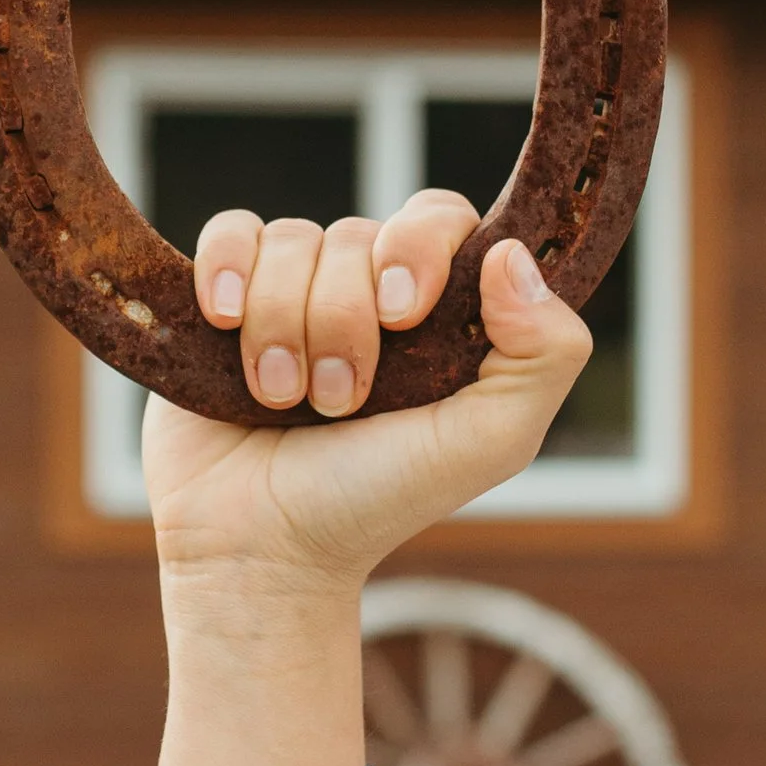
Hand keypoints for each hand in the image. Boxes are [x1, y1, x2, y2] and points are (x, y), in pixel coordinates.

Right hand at [141, 190, 593, 594]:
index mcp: (438, 310)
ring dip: (284, 326)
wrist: (263, 546)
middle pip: (358, 233)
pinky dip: (226, 269)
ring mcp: (293, 290)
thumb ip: (545, 355)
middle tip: (341, 397)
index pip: (441, 219)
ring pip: (290, 242)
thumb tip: (511, 254)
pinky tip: (224, 319)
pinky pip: (228, 232)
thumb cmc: (379, 499)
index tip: (404, 315)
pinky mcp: (220, 299)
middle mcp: (366, 290)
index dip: (419, 247)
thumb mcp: (491, 441)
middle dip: (343, 316)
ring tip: (284, 400)